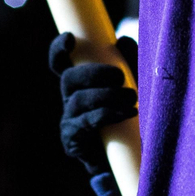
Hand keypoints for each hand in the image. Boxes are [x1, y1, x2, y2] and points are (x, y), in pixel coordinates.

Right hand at [49, 32, 137, 195]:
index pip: (60, 62)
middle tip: (120, 76)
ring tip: (133, 97)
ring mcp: (69, 120)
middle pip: (68, 78)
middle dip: (94, 73)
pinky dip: (107, 114)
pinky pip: (85, 122)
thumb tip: (123, 41)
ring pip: (78, 100)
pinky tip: (126, 112)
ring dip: (107, 96)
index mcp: (79, 83)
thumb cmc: (133, 115)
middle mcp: (70, 100)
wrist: (133, 157)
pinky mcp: (73, 141)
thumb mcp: (135, 83)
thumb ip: (130, 61)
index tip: (71, 38)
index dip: (59, 49)